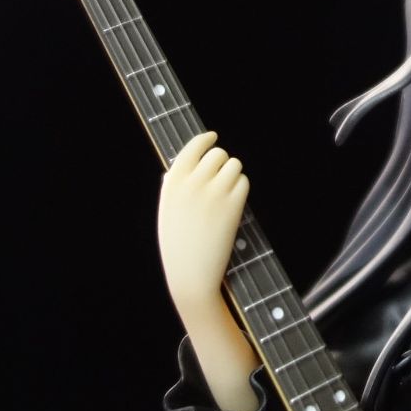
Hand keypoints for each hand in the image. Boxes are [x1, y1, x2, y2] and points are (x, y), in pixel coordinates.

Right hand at [158, 130, 248, 316]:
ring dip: (233, 175)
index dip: (205, 140)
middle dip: (222, 163)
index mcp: (173, 182)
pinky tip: (233, 204)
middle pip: (218, 154)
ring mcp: (214, 192)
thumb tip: (186, 164)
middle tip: (220, 178)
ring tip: (226, 193)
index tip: (213, 137)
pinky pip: (243, 182)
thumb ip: (174, 185)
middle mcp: (193, 182)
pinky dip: (241, 189)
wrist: (190, 274)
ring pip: (234, 165)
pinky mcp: (232, 205)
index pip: (192, 147)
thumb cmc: (177, 244)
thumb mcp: (167, 210)